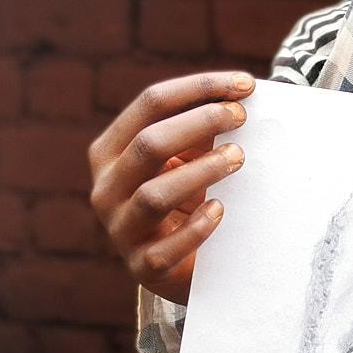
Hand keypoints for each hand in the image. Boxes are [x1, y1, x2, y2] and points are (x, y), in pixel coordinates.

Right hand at [87, 72, 254, 304]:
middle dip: (200, 122)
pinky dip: (197, 227)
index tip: (246, 85)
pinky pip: (167, 248)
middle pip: (149, 144)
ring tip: (238, 157)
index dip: (199, 88)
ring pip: (154, 195)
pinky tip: (220, 210)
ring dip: (202, 171)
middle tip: (242, 117)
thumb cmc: (186, 197)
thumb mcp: (187, 159)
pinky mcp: (143, 267)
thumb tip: (242, 93)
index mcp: (111, 151)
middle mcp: (106, 188)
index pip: (150, 104)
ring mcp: (121, 230)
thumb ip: (202, 129)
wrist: (181, 264)